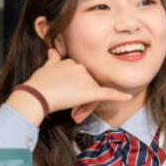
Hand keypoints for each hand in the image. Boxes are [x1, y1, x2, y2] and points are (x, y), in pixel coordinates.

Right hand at [12, 48, 131, 123]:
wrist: (37, 95)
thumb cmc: (39, 83)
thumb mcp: (46, 67)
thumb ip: (52, 59)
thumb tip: (52, 50)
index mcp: (72, 62)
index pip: (79, 76)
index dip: (74, 87)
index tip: (64, 95)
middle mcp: (81, 68)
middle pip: (87, 84)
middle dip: (79, 96)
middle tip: (71, 109)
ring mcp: (86, 80)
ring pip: (92, 93)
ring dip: (86, 105)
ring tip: (74, 114)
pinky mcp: (92, 92)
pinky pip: (108, 93)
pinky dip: (119, 96)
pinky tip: (128, 97)